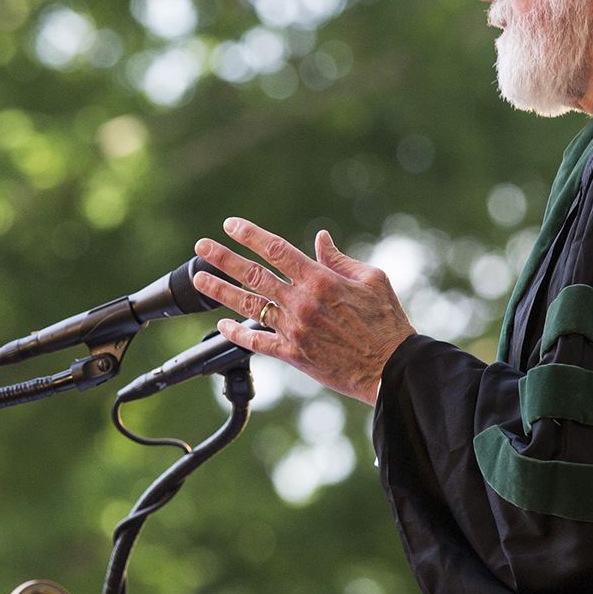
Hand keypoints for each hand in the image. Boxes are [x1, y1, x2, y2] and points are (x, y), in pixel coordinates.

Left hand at [193, 217, 415, 405]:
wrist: (392, 368)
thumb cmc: (387, 322)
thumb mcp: (372, 280)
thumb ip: (340, 259)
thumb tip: (321, 239)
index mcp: (321, 280)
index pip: (276, 250)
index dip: (250, 234)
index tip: (231, 224)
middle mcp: (302, 303)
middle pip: (254, 275)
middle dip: (223, 258)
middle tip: (202, 246)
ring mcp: (295, 329)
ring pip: (248, 306)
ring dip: (221, 291)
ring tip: (200, 279)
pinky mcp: (293, 354)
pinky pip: (257, 342)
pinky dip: (237, 333)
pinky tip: (221, 325)